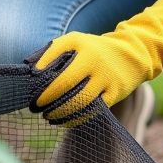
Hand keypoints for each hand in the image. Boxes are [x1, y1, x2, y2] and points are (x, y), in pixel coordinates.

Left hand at [27, 0, 162, 122]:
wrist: (133, 54)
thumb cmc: (95, 49)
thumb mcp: (75, 41)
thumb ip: (51, 50)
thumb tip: (29, 67)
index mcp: (83, 47)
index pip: (57, 61)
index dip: (42, 80)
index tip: (32, 91)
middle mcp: (95, 62)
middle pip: (67, 86)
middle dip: (48, 100)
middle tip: (35, 108)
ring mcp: (106, 79)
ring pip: (80, 102)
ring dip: (61, 113)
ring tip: (48, 117)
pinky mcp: (115, 94)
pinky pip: (93, 111)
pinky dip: (76, 119)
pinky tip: (64, 121)